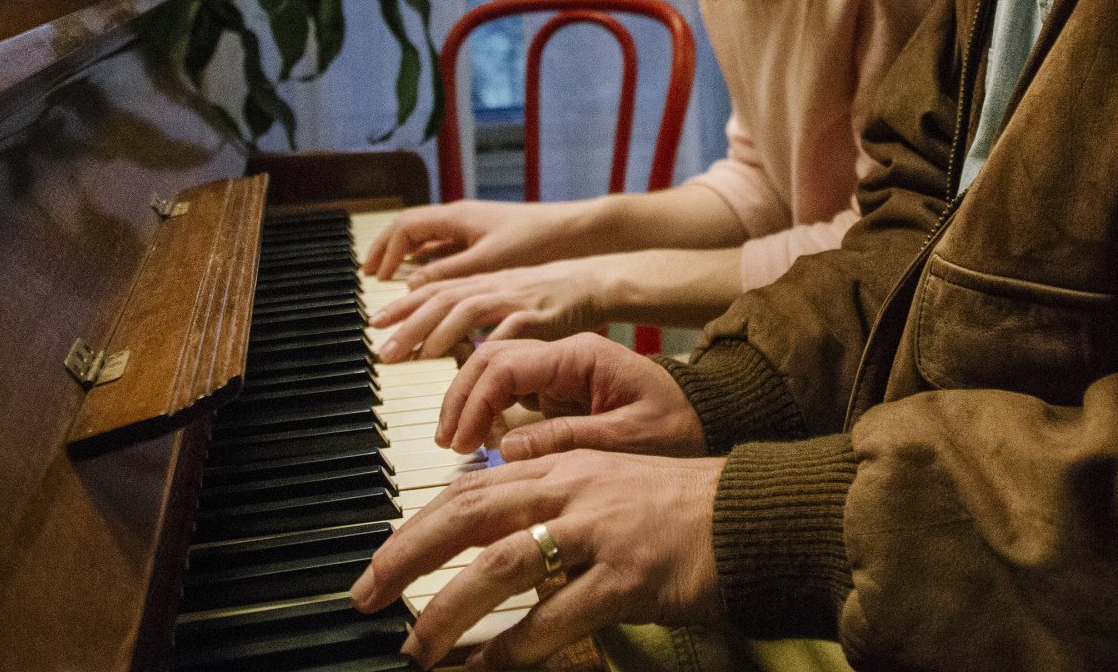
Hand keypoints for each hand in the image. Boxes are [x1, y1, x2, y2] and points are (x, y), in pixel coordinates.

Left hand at [350, 448, 723, 668]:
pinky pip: (555, 617)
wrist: (751, 515)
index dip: (416, 526)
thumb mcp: (607, 485)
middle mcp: (573, 490)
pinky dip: (514, 647)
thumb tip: (492, 537)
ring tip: (417, 648)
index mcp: (563, 466)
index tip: (381, 562)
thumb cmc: (680, 507)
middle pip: (468, 515)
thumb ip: (552, 501)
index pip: (470, 489)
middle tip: (367, 597)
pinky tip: (488, 667)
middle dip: (406, 557)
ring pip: (501, 566)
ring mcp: (599, 532)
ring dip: (449, 611)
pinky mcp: (627, 577)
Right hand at [361, 199, 585, 283]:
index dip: (386, 250)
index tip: (376, 277)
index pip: (406, 226)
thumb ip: (448, 272)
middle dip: (388, 252)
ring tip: (394, 284)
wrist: (579, 233)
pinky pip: (448, 250)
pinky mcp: (488, 242)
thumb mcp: (490, 261)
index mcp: (458, 217)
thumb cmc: (538, 242)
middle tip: (370, 274)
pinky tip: (431, 286)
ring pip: (429, 241)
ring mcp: (474, 229)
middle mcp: (462, 219)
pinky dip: (431, 265)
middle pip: (411, 230)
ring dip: (408, 260)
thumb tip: (409, 285)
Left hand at [371, 258, 614, 362]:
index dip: (404, 305)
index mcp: (484, 281)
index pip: (436, 288)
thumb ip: (476, 316)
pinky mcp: (543, 316)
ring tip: (420, 356)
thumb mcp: (507, 296)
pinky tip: (477, 358)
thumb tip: (443, 343)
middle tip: (384, 353)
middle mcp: (495, 286)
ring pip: (471, 309)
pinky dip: (494, 340)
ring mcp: (518, 300)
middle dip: (411, 325)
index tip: (375, 323)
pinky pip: (513, 328)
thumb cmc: (550, 296)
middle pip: (445, 300)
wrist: (596, 280)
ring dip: (442, 333)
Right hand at [438, 335, 706, 459]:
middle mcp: (565, 355)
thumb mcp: (626, 438)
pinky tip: (481, 440)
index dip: (476, 402)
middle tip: (448, 442)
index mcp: (581, 355)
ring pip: (496, 371)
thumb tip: (503, 449)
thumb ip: (566, 440)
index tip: (462, 442)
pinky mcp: (560, 389)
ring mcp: (560, 370)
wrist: (708, 418)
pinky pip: (512, 391)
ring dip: (470, 402)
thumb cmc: (678, 425)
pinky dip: (489, 412)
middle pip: (491, 359)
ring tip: (456, 443)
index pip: (507, 364)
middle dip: (462, 398)